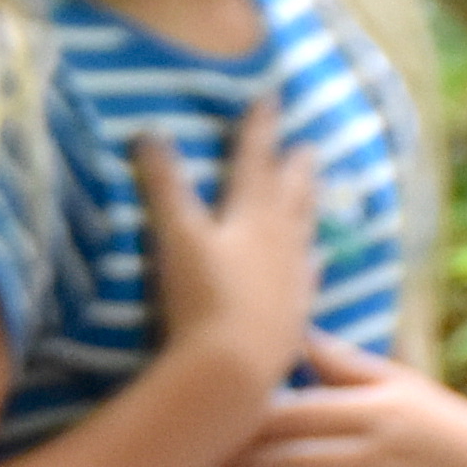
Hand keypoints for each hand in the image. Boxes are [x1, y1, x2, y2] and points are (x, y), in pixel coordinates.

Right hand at [131, 105, 319, 456]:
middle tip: (307, 144)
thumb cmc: (201, 298)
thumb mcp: (176, 235)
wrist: (231, 371)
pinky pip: (309, 278)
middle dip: (294, 164)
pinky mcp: (294, 315)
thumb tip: (149, 131)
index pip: (255, 157)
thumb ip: (164, 183)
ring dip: (309, 208)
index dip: (259, 125)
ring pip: (305, 231)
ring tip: (317, 192)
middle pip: (291, 192)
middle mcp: (281, 240)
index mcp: (253, 213)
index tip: (269, 95)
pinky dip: (311, 263)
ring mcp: (293, 279)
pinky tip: (316, 265)